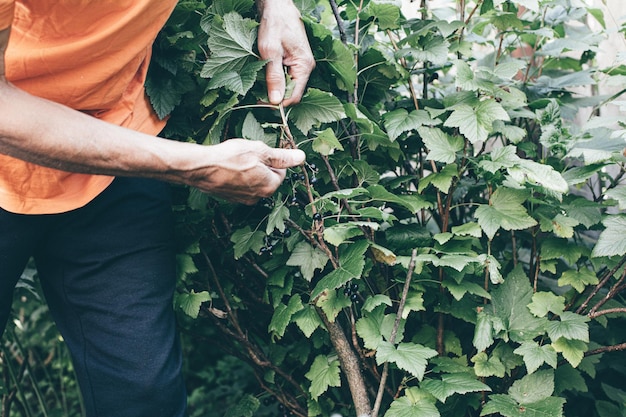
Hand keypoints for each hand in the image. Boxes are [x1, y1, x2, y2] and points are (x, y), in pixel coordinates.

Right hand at [189, 139, 304, 204]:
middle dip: (262, 166)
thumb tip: (301, 157)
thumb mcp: (261, 151)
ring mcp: (243, 199)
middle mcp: (258, 197)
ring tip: (238, 160)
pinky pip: (241, 186)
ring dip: (250, 171)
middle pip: (268, 178)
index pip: (281, 172)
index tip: (263, 151)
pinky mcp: (231, 198)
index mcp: (270, 186)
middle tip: (249, 154)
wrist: (202, 168)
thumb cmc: (231, 158)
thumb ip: (282, 156)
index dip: (274, 159)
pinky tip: (230, 167)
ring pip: (254, 182)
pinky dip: (238, 177)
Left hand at [257, 0, 314, 105]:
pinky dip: (274, 79)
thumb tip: (275, 100)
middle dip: (275, 96)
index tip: (261, 102)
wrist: (277, 5)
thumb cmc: (274, 23)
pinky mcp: (293, 61)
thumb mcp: (270, 51)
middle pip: (291, 92)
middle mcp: (305, 67)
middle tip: (256, 95)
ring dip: (273, 87)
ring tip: (258, 85)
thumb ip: (273, 76)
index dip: (278, 103)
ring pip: (288, 85)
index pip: (294, 96)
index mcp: (304, 66)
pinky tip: (264, 76)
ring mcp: (300, 64)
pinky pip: (286, 76)